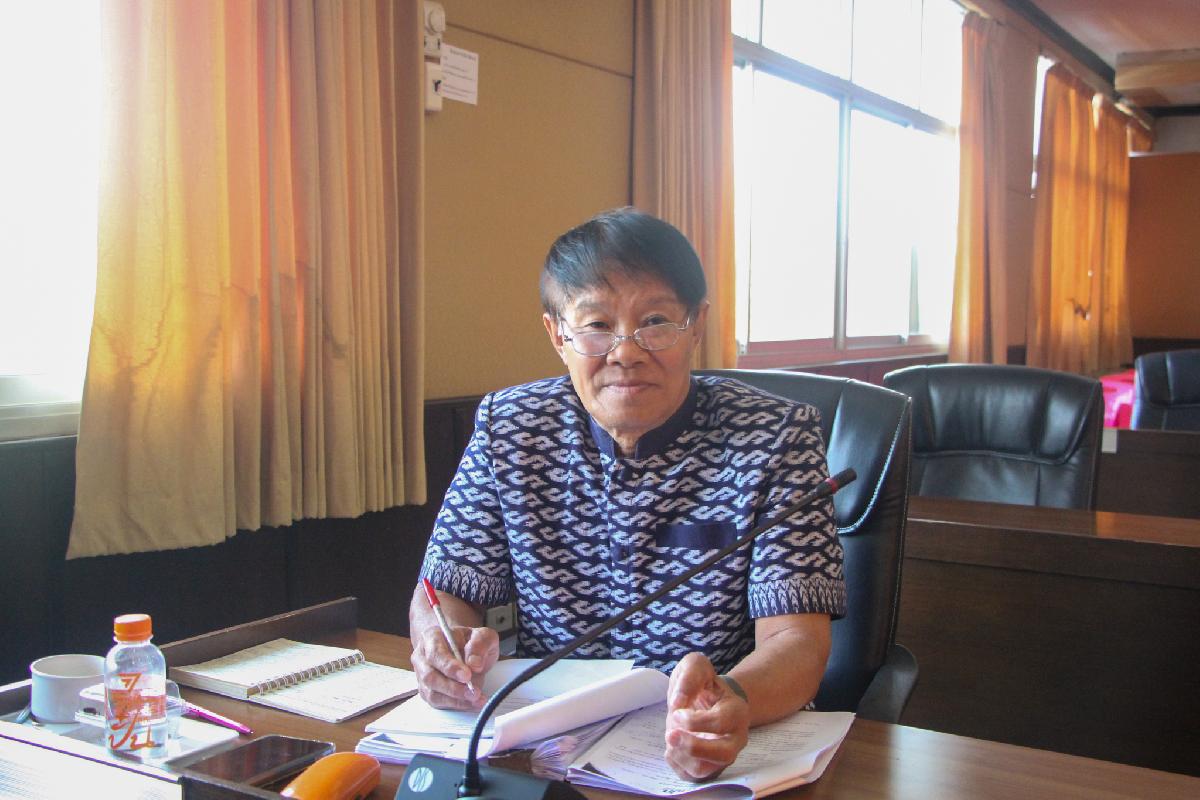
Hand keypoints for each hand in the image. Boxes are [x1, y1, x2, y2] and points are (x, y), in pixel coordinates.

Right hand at [410, 623, 498, 709]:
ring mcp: (422, 676)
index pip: (436, 653)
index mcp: (432, 637)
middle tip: (474, 692)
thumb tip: (474, 664)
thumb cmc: (471, 642)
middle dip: (453, 688)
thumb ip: (480, 645)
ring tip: (477, 699)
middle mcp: (422, 657)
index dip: (449, 667)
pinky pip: (438, 702)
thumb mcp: (483, 636)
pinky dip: (456, 705)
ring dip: (456, 700)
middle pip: (430, 676)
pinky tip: (471, 704)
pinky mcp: (427, 691)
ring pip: (432, 693)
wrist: (465, 650)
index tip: (467, 676)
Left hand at [663, 652, 749, 780]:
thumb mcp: (696, 666)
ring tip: (671, 738)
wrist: (709, 699)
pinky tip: (672, 748)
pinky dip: (677, 765)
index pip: (721, 722)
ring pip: (705, 770)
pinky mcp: (709, 767)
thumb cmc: (704, 684)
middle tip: (670, 734)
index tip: (676, 710)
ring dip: (681, 756)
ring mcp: (724, 756)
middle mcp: (736, 738)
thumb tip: (678, 702)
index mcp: (737, 711)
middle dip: (692, 747)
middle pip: (723, 755)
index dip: (695, 720)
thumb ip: (691, 675)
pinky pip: (692, 777)